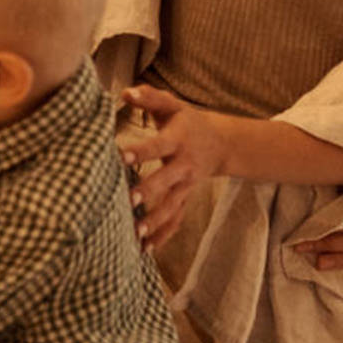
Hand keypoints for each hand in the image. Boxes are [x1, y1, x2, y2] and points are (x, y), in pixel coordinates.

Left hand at [119, 84, 227, 252]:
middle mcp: (183, 165)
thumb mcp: (172, 105)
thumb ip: (148, 97)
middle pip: (166, 180)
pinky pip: (176, 220)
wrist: (220, 143)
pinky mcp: (185, 199)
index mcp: (178, 139)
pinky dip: (163, 236)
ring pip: (173, 206)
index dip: (141, 151)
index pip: (158, 145)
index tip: (121, 156)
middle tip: (129, 200)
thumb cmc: (186, 120)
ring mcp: (186, 185)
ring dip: (155, 221)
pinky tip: (146, 250)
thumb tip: (124, 93)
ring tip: (135, 233)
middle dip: (149, 191)